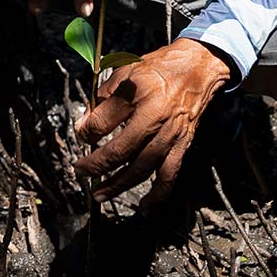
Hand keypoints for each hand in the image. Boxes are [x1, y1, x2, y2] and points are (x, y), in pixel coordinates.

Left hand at [74, 38, 230, 212]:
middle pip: (120, 151)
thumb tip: (84, 125)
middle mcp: (155, 118)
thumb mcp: (124, 71)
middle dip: (96, 165)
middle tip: (80, 171)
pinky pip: (169, 176)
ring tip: (99, 194)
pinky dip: (157, 195)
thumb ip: (102, 98)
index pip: (103, 121)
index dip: (86, 132)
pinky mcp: (182, 146)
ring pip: (141, 169)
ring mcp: (170, 135)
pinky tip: (145, 207)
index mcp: (138, 95)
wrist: (196, 69)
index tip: (80, 135)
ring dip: (118, 185)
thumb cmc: (158, 69)